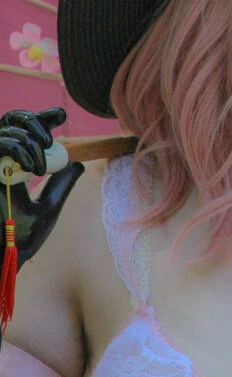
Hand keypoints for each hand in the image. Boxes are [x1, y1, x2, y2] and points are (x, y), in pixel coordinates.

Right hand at [0, 108, 83, 271]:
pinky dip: (18, 148)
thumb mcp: (48, 208)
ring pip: (7, 129)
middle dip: (35, 120)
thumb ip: (60, 185)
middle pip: (12, 121)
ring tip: (42, 167)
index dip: (42, 118)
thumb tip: (79, 163)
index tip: (61, 116)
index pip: (24, 131)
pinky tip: (33, 168)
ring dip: (30, 140)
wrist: (2, 260)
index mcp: (14, 168)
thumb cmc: (20, 241)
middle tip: (53, 136)